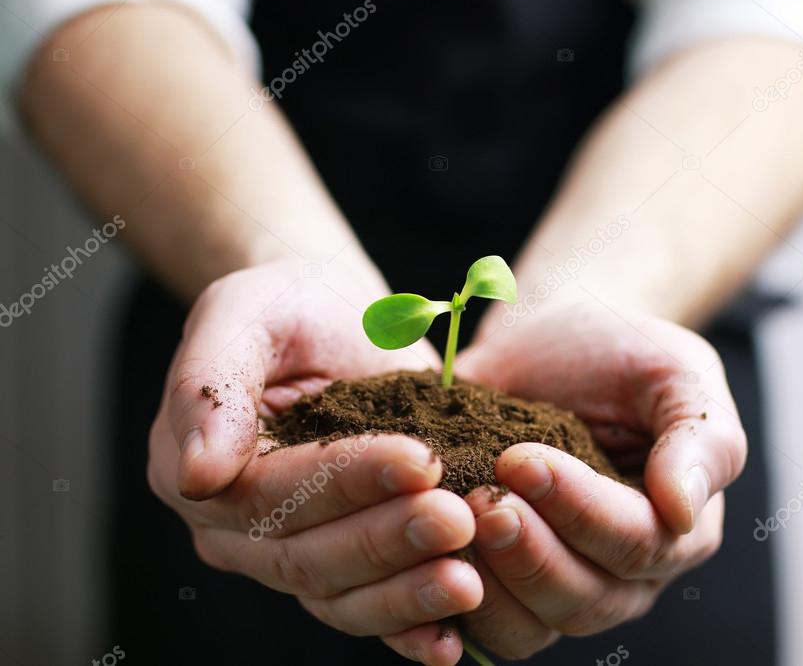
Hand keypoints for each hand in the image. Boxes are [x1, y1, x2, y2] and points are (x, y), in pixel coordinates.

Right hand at [147, 258, 483, 665]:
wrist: (338, 317)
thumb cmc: (287, 305)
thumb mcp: (243, 313)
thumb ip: (210, 385)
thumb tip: (197, 474)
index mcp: (201, 471)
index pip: (273, 493)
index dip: (346, 482)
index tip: (419, 459)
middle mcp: (238, 529)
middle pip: (309, 556)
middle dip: (389, 540)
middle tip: (459, 517)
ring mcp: (292, 551)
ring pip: (341, 596)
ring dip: (407, 593)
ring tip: (469, 580)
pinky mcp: (348, 557)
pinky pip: (368, 609)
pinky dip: (408, 628)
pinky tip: (452, 637)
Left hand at [449, 300, 746, 659]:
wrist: (549, 339)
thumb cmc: (620, 351)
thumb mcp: (676, 373)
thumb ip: (700, 438)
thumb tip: (683, 510)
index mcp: (680, 528)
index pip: (637, 544)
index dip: (580, 510)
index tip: (521, 459)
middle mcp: (626, 572)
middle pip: (585, 598)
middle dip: (530, 553)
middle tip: (484, 499)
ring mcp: (563, 583)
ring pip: (533, 625)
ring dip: (491, 581)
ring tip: (454, 518)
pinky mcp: (506, 582)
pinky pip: (486, 621)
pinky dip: (454, 599)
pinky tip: (427, 552)